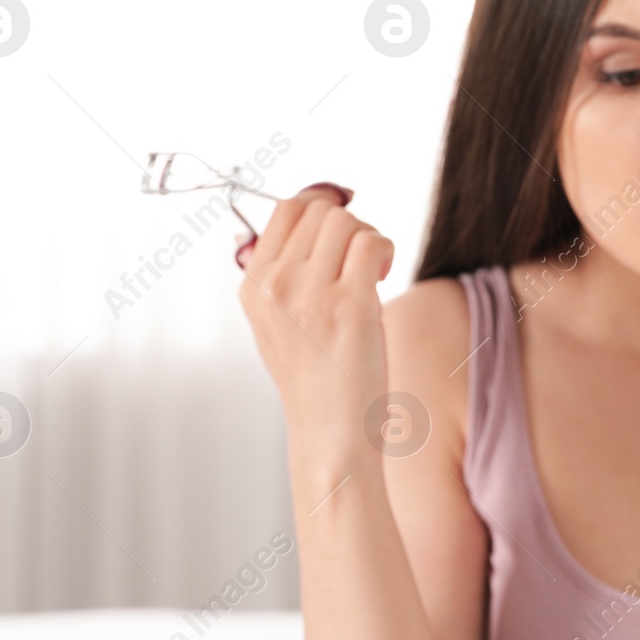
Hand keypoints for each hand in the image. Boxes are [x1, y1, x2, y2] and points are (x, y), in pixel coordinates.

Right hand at [236, 184, 393, 453]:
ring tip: (372, 273)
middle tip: (360, 260)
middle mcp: (276, 286)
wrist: (329, 436)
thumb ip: (283, 274)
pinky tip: (382, 277)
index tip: (343, 220)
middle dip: (349, 224)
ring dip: (370, 238)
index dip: (321, 202)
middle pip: (320, 210)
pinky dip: (386, 250)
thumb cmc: (315, 382)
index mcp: (254, 287)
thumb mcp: (277, 324)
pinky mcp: (349, 306)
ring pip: (347, 221)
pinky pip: (373, 243)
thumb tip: (308, 211)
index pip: (286, 209)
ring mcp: (311, 295)